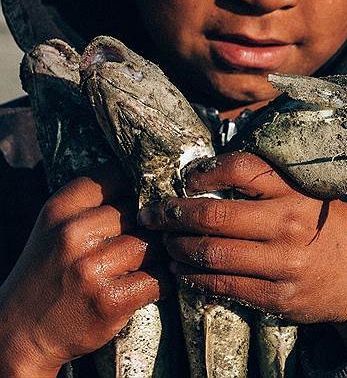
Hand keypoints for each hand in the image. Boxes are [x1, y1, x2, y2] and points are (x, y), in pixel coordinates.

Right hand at [0, 163, 169, 377]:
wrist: (18, 334)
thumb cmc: (47, 272)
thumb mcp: (56, 226)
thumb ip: (94, 203)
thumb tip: (148, 185)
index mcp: (60, 208)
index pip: (117, 177)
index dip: (137, 188)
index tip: (143, 199)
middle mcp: (74, 234)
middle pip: (140, 212)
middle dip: (150, 226)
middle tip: (149, 237)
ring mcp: (92, 268)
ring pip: (152, 244)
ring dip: (159, 254)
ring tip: (151, 261)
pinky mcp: (111, 300)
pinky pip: (159, 278)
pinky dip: (164, 280)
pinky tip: (154, 282)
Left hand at [139, 152, 346, 325]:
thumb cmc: (326, 224)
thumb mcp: (307, 192)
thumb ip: (268, 181)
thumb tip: (213, 170)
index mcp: (294, 192)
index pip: (241, 169)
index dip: (206, 171)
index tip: (187, 179)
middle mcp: (286, 225)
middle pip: (215, 216)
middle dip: (175, 215)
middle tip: (155, 215)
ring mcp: (281, 264)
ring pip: (213, 255)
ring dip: (179, 249)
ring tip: (165, 243)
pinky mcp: (275, 297)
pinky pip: (224, 286)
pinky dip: (195, 278)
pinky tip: (183, 271)